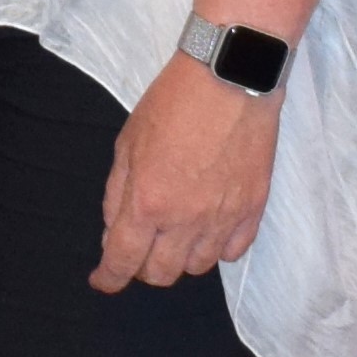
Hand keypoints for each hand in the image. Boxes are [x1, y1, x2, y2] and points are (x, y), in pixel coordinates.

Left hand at [96, 54, 279, 292]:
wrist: (230, 76)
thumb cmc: (174, 101)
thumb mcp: (128, 142)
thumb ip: (117, 192)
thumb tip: (114, 229)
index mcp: (147, 201)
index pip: (122, 260)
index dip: (108, 278)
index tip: (103, 280)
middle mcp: (185, 219)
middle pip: (162, 274)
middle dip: (143, 268)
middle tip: (140, 248)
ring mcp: (223, 217)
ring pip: (198, 267)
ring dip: (180, 258)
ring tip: (175, 235)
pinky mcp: (253, 208)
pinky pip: (233, 251)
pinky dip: (217, 248)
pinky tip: (208, 229)